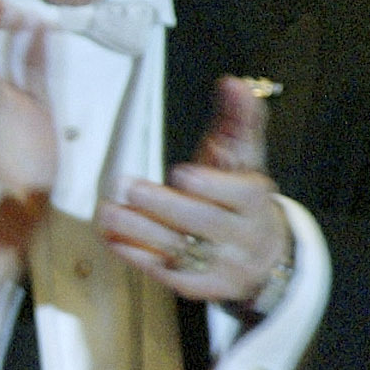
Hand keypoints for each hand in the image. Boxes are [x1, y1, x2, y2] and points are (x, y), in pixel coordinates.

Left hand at [98, 76, 290, 304]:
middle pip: (205, 223)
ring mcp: (225, 267)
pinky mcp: (202, 287)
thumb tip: (233, 83)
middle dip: (166, 206)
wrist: (262, 253)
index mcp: (257, 203)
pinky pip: (170, 276)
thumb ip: (238, 120)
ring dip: (141, 232)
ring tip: (107, 212)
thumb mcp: (244, 157)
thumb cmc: (241, 195)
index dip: (213, 186)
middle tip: (129, 186)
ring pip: (182, 252)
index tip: (181, 172)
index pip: (242, 196)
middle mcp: (245, 238)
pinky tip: (114, 240)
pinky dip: (140, 259)